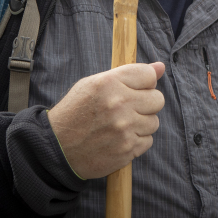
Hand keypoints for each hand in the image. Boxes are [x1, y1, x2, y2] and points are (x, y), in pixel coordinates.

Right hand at [48, 62, 165, 179]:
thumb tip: (161, 67)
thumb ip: (129, 74)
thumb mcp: (94, 84)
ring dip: (141, 124)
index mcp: (109, 83)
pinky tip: (119, 139)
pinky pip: (147, 141)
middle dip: (146, 103)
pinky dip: (136, 141)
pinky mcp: (126, 149)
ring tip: (120, 125)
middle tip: (129, 109)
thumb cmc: (76, 112)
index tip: (135, 89)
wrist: (56, 148)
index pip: (149, 75)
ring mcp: (123, 129)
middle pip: (158, 99)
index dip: (145, 82)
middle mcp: (118, 104)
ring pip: (154, 122)